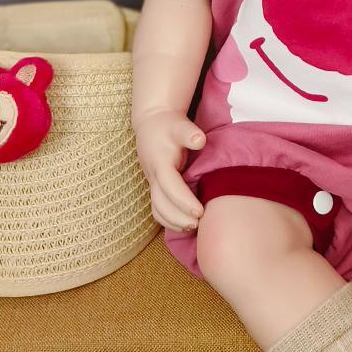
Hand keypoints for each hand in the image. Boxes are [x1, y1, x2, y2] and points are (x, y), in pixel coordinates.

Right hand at [133, 109, 206, 232]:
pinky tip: (183, 225)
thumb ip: (189, 133)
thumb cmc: (169, 125)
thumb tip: (200, 141)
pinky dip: (168, 220)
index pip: (170, 187)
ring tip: (193, 227)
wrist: (151, 124)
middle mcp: (153, 176)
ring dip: (173, 222)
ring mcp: (151, 183)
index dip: (184, 202)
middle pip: (161, 204)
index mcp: (160, 163)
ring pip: (157, 210)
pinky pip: (157, 209)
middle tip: (199, 223)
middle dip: (179, 218)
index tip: (200, 211)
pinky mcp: (154, 187)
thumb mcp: (180, 125)